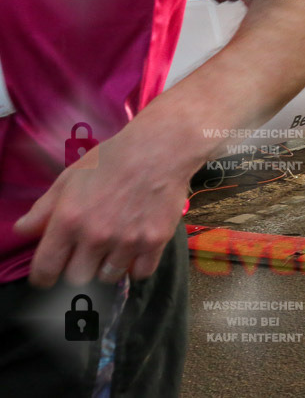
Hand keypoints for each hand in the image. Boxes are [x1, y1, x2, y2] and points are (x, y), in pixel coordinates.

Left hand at [14, 128, 190, 286]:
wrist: (159, 149)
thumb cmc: (112, 159)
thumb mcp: (70, 178)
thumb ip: (44, 209)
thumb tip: (21, 231)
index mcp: (69, 219)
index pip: (46, 269)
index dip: (44, 277)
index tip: (49, 275)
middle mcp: (96, 235)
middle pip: (77, 279)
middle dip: (78, 268)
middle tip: (85, 254)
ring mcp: (127, 240)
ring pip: (108, 277)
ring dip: (107, 266)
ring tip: (112, 248)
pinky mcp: (155, 241)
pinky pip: (141, 272)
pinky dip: (136, 266)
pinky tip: (134, 250)